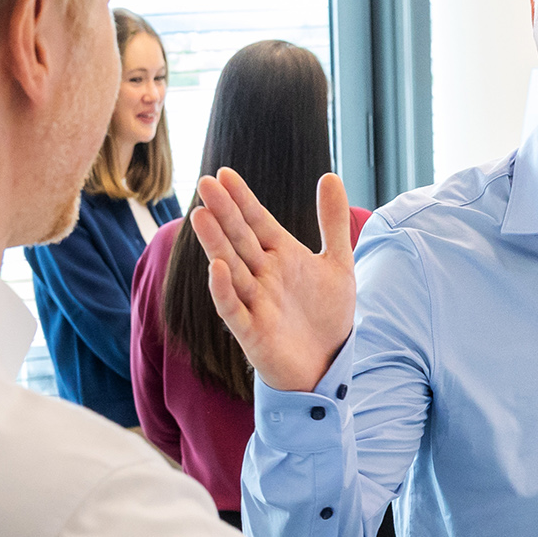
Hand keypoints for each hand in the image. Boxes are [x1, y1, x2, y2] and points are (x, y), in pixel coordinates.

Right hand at [188, 168, 355, 393]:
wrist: (328, 363)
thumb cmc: (326, 314)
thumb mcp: (337, 262)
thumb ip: (331, 221)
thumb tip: (331, 174)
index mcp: (281, 256)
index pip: (257, 221)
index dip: (242, 199)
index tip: (224, 173)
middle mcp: (263, 274)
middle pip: (240, 238)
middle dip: (224, 212)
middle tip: (205, 183)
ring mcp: (255, 301)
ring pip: (231, 267)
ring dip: (216, 244)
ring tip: (200, 215)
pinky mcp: (252, 331)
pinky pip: (234, 309)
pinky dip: (224, 290)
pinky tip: (217, 268)